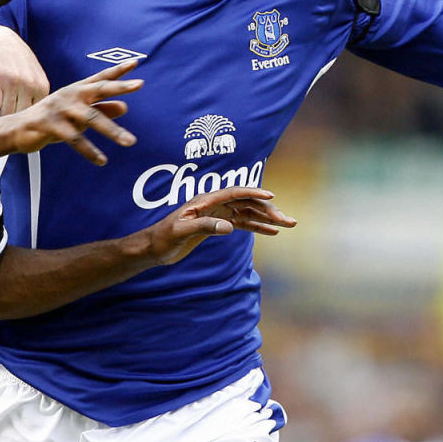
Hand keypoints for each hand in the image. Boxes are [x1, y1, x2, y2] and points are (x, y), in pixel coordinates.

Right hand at [0, 24, 49, 114]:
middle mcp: (29, 84)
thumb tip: (35, 119)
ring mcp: (13, 82)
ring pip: (6, 112)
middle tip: (6, 113)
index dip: (25, 118)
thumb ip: (36, 94)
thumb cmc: (16, 58)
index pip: (35, 115)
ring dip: (1, 112)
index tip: (17, 117)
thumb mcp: (34, 74)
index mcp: (41, 86)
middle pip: (20, 116)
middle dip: (13, 117)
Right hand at [11, 60, 141, 163]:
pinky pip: (74, 138)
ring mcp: (60, 108)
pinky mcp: (50, 124)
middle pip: (99, 89)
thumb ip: (100, 110)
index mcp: (77, 90)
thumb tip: (125, 107)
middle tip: (138, 85)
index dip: (118, 71)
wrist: (16, 130)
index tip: (135, 64)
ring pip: (91, 118)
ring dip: (112, 131)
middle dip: (119, 86)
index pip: (100, 78)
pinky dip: (89, 151)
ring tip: (130, 142)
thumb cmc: (51, 121)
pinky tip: (101, 160)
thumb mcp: (78, 115)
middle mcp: (70, 95)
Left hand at [144, 187, 296, 266]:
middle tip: (289, 221)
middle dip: (269, 210)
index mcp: (205, 201)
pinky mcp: (217, 225)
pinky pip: (242, 223)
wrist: (154, 248)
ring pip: (248, 213)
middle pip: (247, 203)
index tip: (271, 198)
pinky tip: (272, 231)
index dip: (253, 193)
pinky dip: (257, 226)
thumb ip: (204, 226)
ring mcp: (217, 214)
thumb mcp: (181, 231)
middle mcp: (214, 204)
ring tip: (287, 224)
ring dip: (267, 218)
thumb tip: (229, 227)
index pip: (234, 193)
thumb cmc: (163, 237)